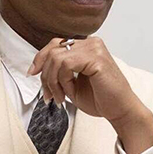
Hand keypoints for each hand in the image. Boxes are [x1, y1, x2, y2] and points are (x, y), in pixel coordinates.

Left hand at [28, 37, 152, 153]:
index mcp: (87, 46)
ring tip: (61, 97)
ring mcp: (95, 48)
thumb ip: (59, 71)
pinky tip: (70, 92)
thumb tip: (37, 69)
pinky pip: (66, 65)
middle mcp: (91, 43)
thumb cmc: (100, 98)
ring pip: (56, 58)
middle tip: (49, 95)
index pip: (55, 44)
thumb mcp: (72, 82)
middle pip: (52, 51)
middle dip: (45, 76)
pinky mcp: (97, 58)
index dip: (40, 58)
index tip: (32, 73)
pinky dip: (63, 81)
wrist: (120, 110)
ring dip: (53, 81)